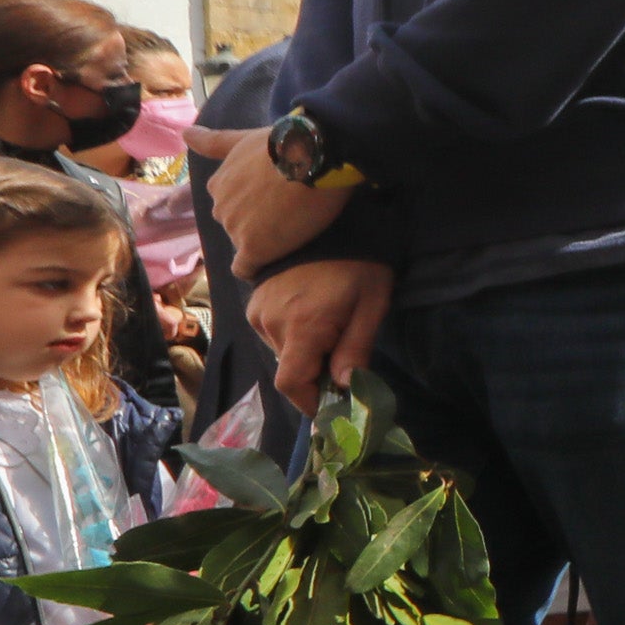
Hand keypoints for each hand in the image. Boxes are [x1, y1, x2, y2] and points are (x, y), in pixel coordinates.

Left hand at [192, 124, 350, 267]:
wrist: (311, 157)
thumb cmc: (283, 144)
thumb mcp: (244, 138)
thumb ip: (214, 142)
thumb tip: (184, 134)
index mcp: (218, 184)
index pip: (229, 205)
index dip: (252, 205)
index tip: (273, 201)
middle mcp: (220, 208)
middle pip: (237, 225)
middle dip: (256, 224)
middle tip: (289, 214)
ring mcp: (235, 229)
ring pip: (245, 244)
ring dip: (264, 242)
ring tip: (293, 232)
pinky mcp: (255, 249)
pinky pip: (247, 269)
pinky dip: (256, 268)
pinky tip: (272, 264)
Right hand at [250, 258, 393, 412]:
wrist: (324, 220)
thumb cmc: (358, 264)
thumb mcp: (371, 306)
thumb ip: (356, 349)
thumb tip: (344, 389)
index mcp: (302, 327)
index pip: (291, 384)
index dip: (309, 401)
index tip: (331, 404)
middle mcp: (271, 323)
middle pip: (290, 369)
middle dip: (316, 372)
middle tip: (343, 353)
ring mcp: (258, 312)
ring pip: (281, 353)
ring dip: (305, 352)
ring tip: (330, 325)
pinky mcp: (253, 304)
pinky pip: (273, 334)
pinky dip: (293, 336)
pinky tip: (312, 314)